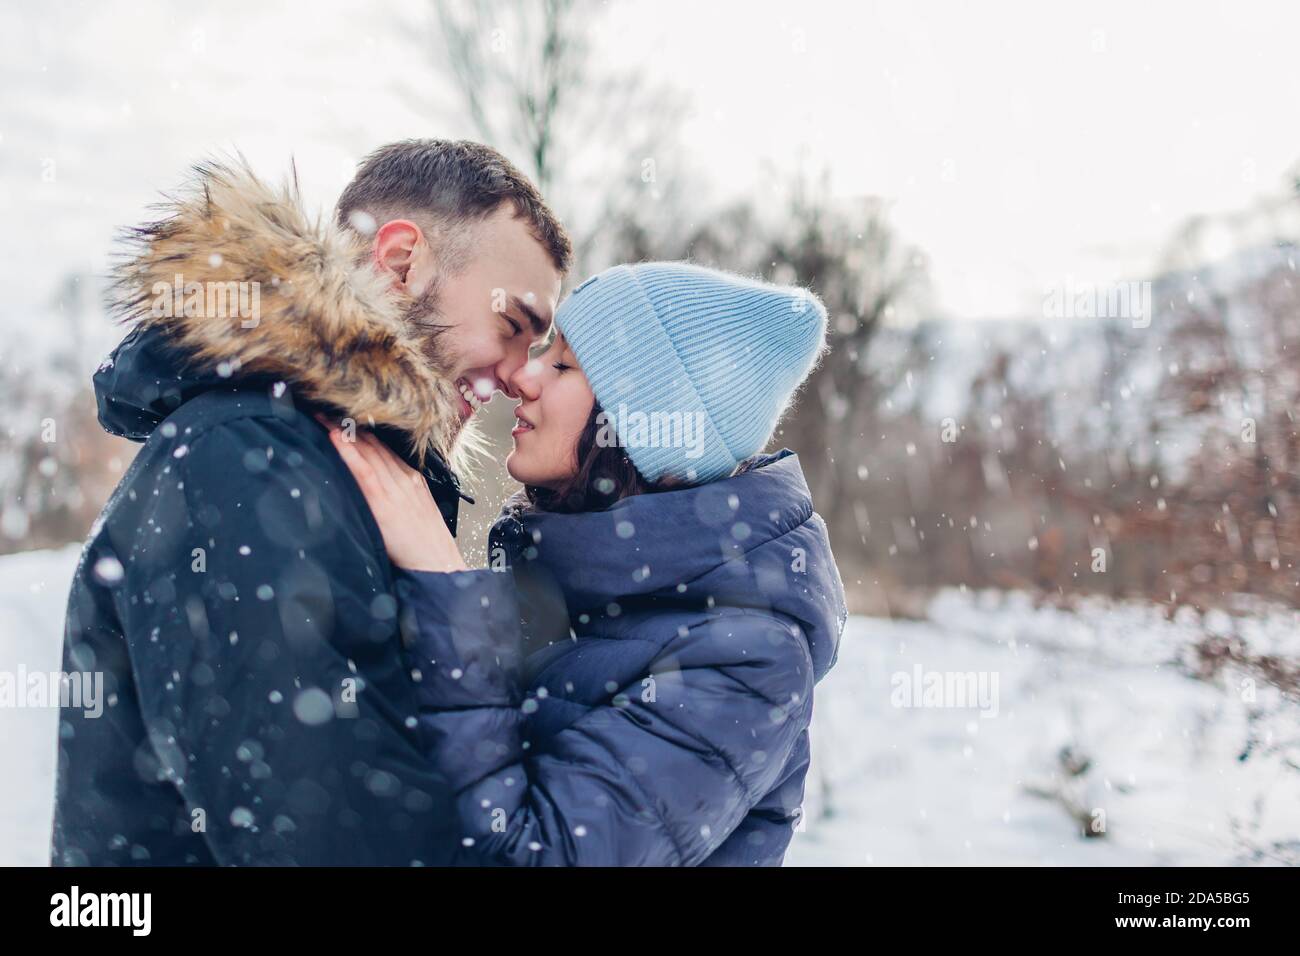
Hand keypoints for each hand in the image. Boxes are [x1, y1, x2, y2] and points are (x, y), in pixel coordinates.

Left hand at [321, 420, 467, 572]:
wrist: (437, 563)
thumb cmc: (425, 545)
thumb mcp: (418, 512)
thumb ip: (400, 498)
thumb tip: (378, 493)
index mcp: (412, 479)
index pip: (383, 447)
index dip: (361, 431)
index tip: (343, 418)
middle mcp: (403, 478)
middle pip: (372, 444)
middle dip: (348, 425)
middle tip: (324, 407)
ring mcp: (394, 488)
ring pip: (366, 451)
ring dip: (341, 431)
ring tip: (320, 415)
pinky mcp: (384, 502)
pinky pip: (364, 470)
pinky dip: (349, 452)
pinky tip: (334, 437)